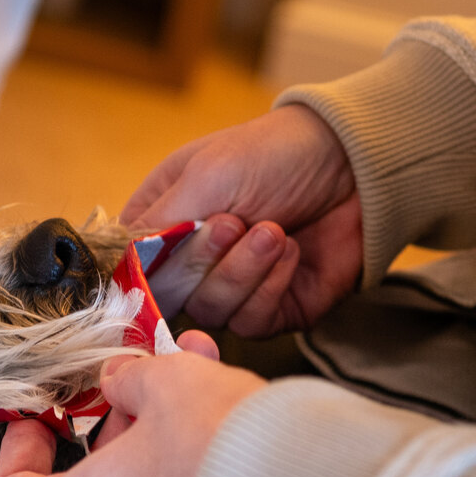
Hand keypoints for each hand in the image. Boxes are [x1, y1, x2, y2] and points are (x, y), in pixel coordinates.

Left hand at [0, 330, 265, 476]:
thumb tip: (123, 381)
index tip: (37, 416)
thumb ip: (131, 380)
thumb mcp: (165, 384)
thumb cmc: (218, 452)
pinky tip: (225, 410)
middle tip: (133, 381)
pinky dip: (190, 469)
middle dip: (112, 426)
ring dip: (158, 436)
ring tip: (194, 371)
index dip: (18, 448)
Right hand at [123, 105, 363, 336]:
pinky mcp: (272, 309)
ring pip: (211, 314)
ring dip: (243, 272)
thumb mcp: (204, 174)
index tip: (164, 253)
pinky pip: (252, 322)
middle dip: (204, 262)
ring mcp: (232, 288)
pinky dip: (271, 286)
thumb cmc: (274, 154)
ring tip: (274, 231)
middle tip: (235, 222)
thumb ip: (156, 225)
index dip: (143, 271)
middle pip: (169, 297)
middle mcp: (192, 261)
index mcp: (163, 221)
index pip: (130, 268)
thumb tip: (119, 268)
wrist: (355, 164)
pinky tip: (290, 250)